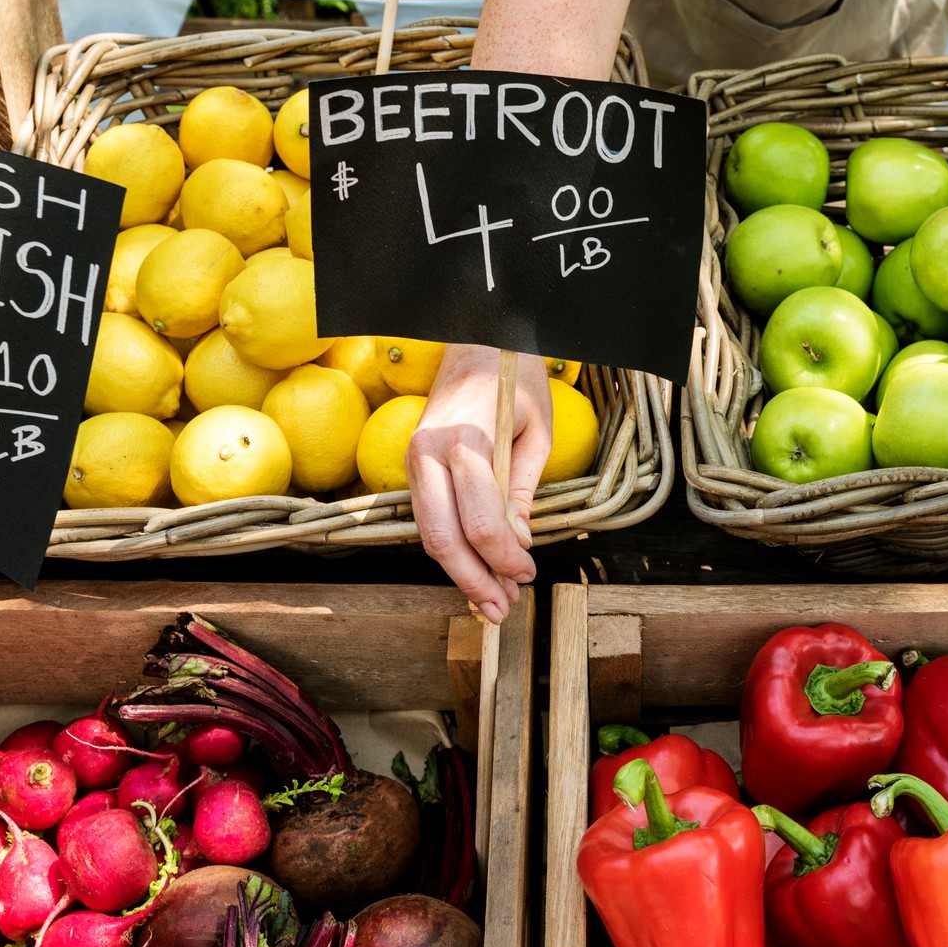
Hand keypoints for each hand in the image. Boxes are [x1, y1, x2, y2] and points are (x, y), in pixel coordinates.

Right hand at [407, 345, 553, 619]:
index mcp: (466, 441)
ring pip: (428, 533)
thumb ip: (523, 490)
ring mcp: (414, 458)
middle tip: (501, 608)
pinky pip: (427, 516)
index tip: (527, 572)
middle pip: (443, 537)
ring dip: (459, 571)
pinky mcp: (411, 463)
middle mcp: (429, 452)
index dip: (504, 558)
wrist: (476, 337)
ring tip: (490, 600)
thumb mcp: (536, 431)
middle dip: (473, 580)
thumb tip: (519, 541)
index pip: (481, 521)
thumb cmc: (514, 377)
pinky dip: (449, 548)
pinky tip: (473, 568)